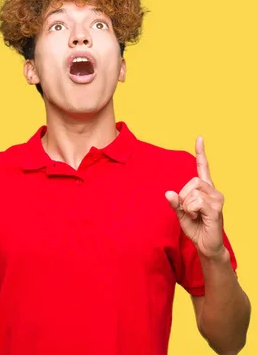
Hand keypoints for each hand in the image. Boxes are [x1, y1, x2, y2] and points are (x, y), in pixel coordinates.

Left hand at [165, 137, 225, 258]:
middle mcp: (214, 191)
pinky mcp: (216, 209)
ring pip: (192, 193)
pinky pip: (195, 203)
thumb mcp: (180, 213)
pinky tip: (196, 217)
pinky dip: (190, 211)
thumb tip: (168, 193)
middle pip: (192, 181)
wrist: (206, 245)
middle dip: (183, 196)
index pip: (203, 167)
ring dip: (186, 206)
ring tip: (193, 215)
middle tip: (187, 210)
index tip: (199, 138)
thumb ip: (175, 202)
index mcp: (205, 190)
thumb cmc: (195, 227)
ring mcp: (217, 199)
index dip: (201, 153)